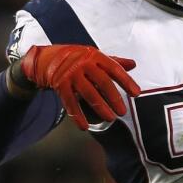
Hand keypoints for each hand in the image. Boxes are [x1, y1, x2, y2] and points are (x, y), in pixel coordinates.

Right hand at [20, 45, 140, 129]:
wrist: (46, 58)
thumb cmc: (76, 58)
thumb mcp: (94, 56)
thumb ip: (114, 62)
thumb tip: (133, 65)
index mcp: (95, 56)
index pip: (114, 69)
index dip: (127, 81)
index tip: (136, 93)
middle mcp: (83, 64)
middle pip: (102, 82)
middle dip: (114, 98)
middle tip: (123, 111)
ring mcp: (71, 74)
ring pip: (88, 93)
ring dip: (100, 108)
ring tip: (110, 119)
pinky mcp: (60, 85)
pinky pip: (70, 102)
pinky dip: (77, 115)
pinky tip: (85, 126)